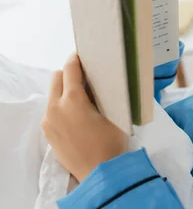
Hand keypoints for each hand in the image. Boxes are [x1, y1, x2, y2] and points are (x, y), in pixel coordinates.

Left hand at [41, 53, 126, 181]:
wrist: (101, 171)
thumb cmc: (112, 140)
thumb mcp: (112, 111)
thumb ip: (100, 94)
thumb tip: (95, 81)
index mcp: (73, 99)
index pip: (70, 68)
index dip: (76, 58)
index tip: (82, 54)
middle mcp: (55, 107)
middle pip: (56, 77)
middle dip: (69, 74)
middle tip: (84, 78)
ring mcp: (48, 120)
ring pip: (52, 94)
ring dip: (64, 91)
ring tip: (82, 99)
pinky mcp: (47, 132)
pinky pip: (51, 111)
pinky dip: (61, 106)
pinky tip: (76, 116)